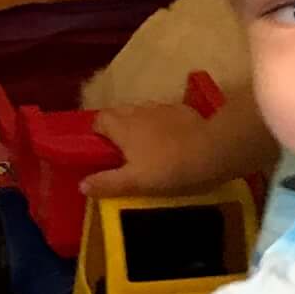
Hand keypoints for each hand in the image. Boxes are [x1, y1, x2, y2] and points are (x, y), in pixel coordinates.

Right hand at [82, 100, 244, 198]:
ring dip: (140, 125)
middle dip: (117, 127)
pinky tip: (173, 141)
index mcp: (122, 127)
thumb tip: (81, 185)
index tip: (103, 151)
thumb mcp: (135, 182)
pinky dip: (163, 125)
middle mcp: (138, 111)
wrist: (213, 151)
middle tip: (123, 152)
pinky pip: (165, 115)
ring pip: (142, 113)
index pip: (99, 120)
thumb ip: (107, 183)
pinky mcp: (184, 111)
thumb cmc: (169, 168)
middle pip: (119, 113)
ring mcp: (162, 108)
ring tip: (148, 148)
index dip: (98, 133)